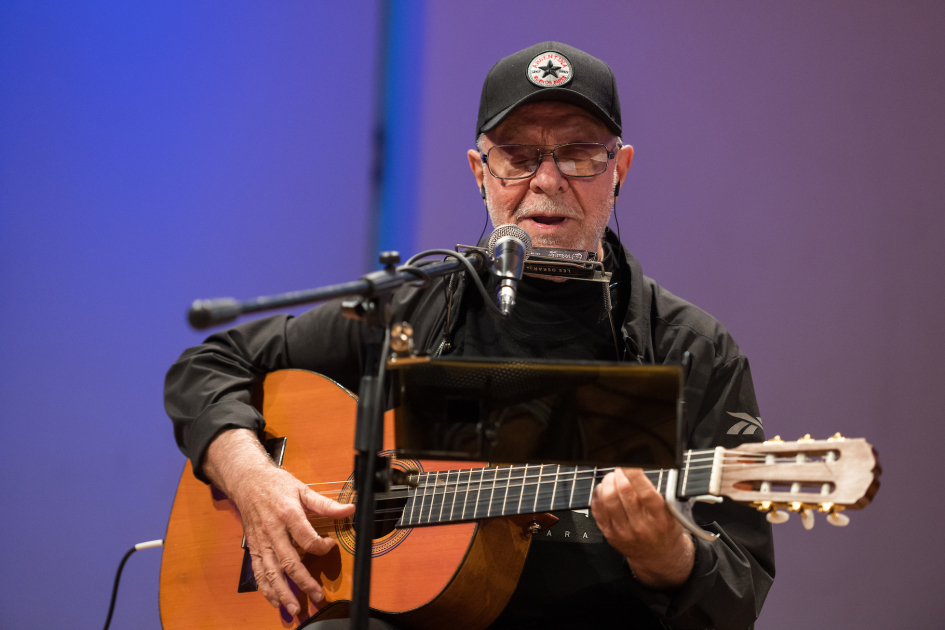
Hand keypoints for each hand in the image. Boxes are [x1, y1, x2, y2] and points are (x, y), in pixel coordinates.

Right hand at [204, 429, 355, 615]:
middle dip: (303, 581)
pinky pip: (258, 571)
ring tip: (294, 607)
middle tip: (317, 595)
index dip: (321, 546)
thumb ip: (326, 504)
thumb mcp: (303, 489)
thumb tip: (349, 509)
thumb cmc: (276, 485)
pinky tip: (274, 600)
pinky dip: (265, 588)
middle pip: (288, 561)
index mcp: (288, 514)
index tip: (331, 545)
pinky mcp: (254, 547)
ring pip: (271, 571)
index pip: (307, 538)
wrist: (247, 481)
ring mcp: (262, 541)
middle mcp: (273, 530)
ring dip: (282, 592)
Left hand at [590, 467, 694, 589]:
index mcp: (660, 518)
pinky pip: (598, 509)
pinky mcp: (610, 534)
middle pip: (623, 492)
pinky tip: (604, 489)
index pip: (645, 493)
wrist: (660, 558)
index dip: (634, 474)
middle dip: (620, 474)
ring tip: (613, 477)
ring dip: (608, 482)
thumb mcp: (672, 513)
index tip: (629, 462)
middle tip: (621, 468)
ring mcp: (624, 532)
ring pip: (608, 499)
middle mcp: (641, 526)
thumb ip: (656, 493)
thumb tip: (638, 470)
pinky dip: (598, 494)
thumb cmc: (665, 529)